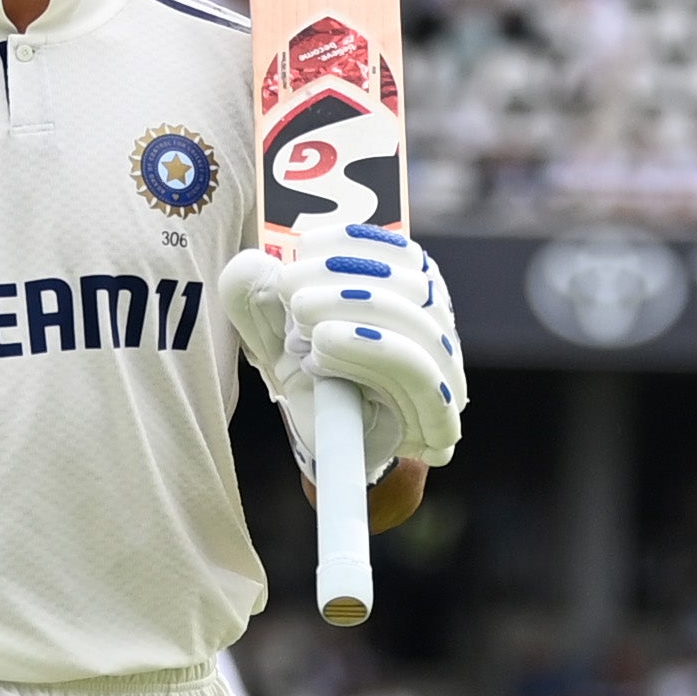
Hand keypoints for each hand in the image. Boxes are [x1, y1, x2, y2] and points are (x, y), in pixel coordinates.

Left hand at [221, 224, 464, 480]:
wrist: (334, 453)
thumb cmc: (314, 384)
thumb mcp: (275, 339)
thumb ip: (256, 301)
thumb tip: (250, 262)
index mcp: (413, 298)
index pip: (403, 254)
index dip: (357, 242)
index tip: (305, 246)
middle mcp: (439, 329)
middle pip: (412, 285)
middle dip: (344, 277)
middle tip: (290, 289)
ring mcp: (445, 374)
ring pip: (416, 324)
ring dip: (353, 309)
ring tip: (300, 322)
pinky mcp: (439, 418)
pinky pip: (417, 372)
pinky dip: (369, 349)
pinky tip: (324, 345)